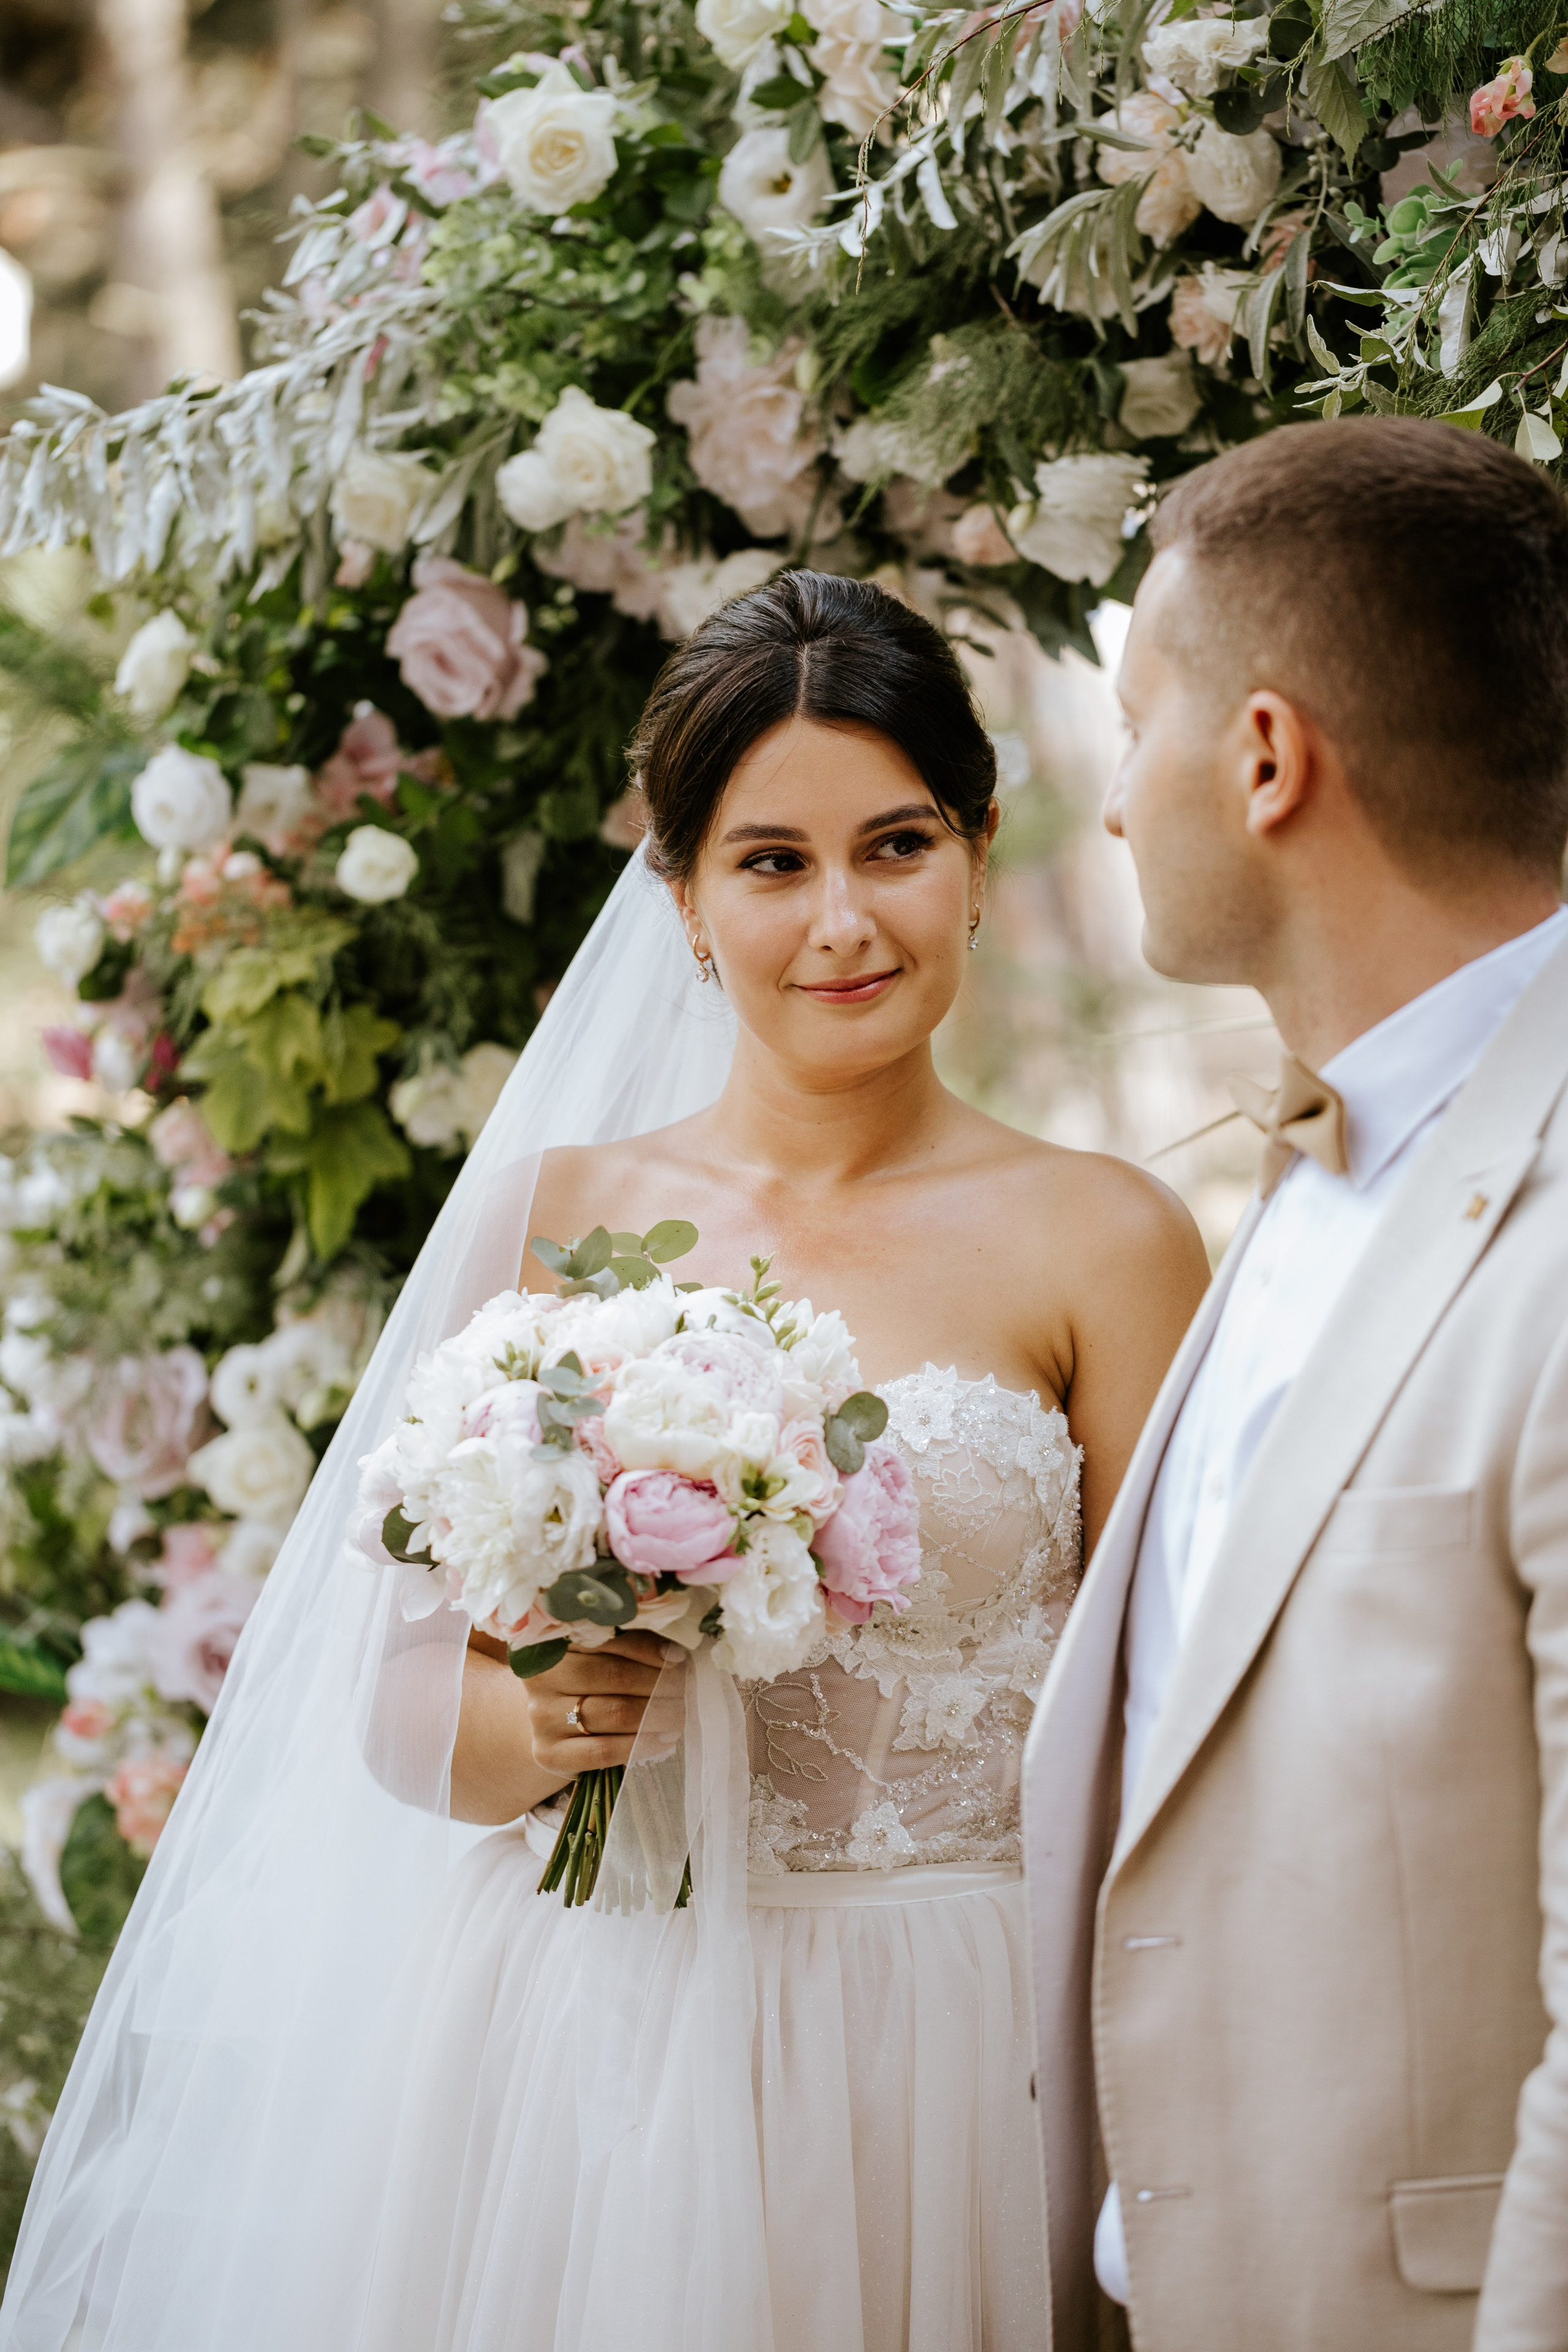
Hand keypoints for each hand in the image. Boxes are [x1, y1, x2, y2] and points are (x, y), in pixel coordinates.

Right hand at [523, 1629, 684, 1773]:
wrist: (549, 1723)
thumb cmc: (581, 1682)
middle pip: (615, 1676)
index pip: (608, 1640)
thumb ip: (622, 1647)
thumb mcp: (592, 1656)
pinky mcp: (548, 1753)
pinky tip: (663, 1740)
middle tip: (688, 1687)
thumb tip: (676, 1651)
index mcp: (554, 1642)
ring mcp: (542, 1718)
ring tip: (682, 1713)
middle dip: (659, 1682)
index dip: (648, 1648)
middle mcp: (542, 1678)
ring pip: (613, 1713)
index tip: (679, 1657)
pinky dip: (639, 1745)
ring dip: (657, 1713)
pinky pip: (603, 1751)